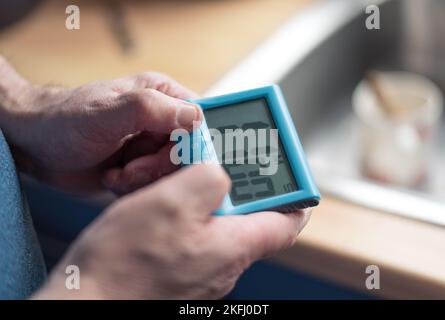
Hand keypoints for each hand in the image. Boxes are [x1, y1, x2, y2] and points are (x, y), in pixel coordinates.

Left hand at [0, 60, 199, 193]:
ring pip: (173, 174)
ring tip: (118, 171)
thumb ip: (150, 110)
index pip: (201, 121)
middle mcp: (163, 120)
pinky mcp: (144, 167)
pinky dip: (134, 188)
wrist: (37, 148)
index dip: (193, 145)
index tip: (171, 158)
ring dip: (144, 179)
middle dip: (159, 167)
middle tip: (131, 166)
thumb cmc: (64, 121)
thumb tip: (194, 118)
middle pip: (189, 154)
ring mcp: (153, 145)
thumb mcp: (106, 113)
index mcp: (163, 96)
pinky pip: (156, 186)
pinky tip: (113, 177)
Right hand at [33, 164, 310, 298]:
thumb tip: (221, 173)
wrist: (85, 301)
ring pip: (218, 227)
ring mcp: (201, 273)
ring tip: (183, 179)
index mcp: (233, 248)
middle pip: (249, 219)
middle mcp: (223, 265)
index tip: (292, 174)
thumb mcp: (170, 203)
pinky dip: (186, 218)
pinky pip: (194, 239)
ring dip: (206, 201)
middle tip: (219, 162)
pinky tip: (162, 206)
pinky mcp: (179, 275)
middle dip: (238, 188)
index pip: (286, 222)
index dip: (295, 196)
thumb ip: (208, 179)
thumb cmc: (123, 263)